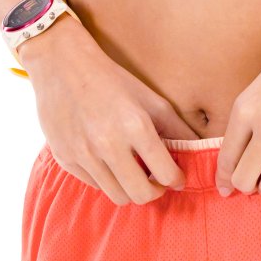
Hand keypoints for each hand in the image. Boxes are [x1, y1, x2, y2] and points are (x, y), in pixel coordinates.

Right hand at [24, 16, 198, 205]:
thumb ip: (177, 127)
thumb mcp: (150, 98)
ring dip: (131, 188)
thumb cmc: (111, 79)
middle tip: (157, 181)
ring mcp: (84, 154)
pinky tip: (109, 162)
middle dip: (155, 191)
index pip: (166, 174)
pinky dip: (107, 180)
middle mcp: (108, 144)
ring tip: (134, 172)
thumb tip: (198, 151)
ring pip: (117, 196)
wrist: (62, 65)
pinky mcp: (65, 159)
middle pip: (141, 195)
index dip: (176, 180)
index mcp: (135, 125)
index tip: (176, 177)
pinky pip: (94, 185)